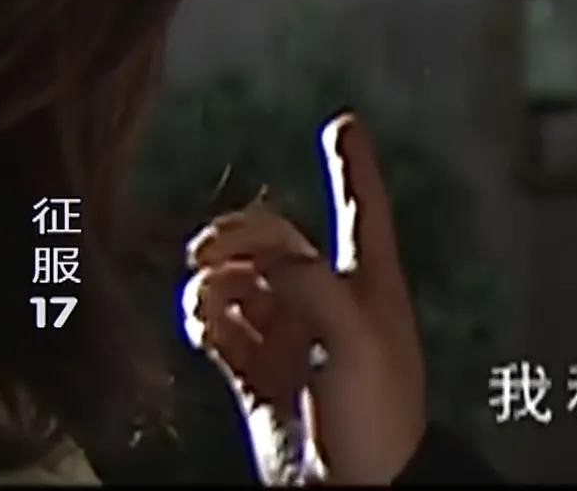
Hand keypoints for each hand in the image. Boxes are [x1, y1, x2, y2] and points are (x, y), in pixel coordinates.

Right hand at [182, 113, 426, 484]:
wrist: (352, 489)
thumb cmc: (375, 416)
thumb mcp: (357, 340)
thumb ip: (313, 287)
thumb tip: (270, 260)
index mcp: (368, 284)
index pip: (363, 209)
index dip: (354, 166)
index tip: (345, 123)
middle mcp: (328, 301)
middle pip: (279, 239)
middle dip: (241, 233)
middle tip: (207, 249)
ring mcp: (289, 335)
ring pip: (241, 279)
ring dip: (215, 276)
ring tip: (205, 295)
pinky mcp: (256, 371)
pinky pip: (219, 325)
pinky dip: (203, 315)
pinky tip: (201, 321)